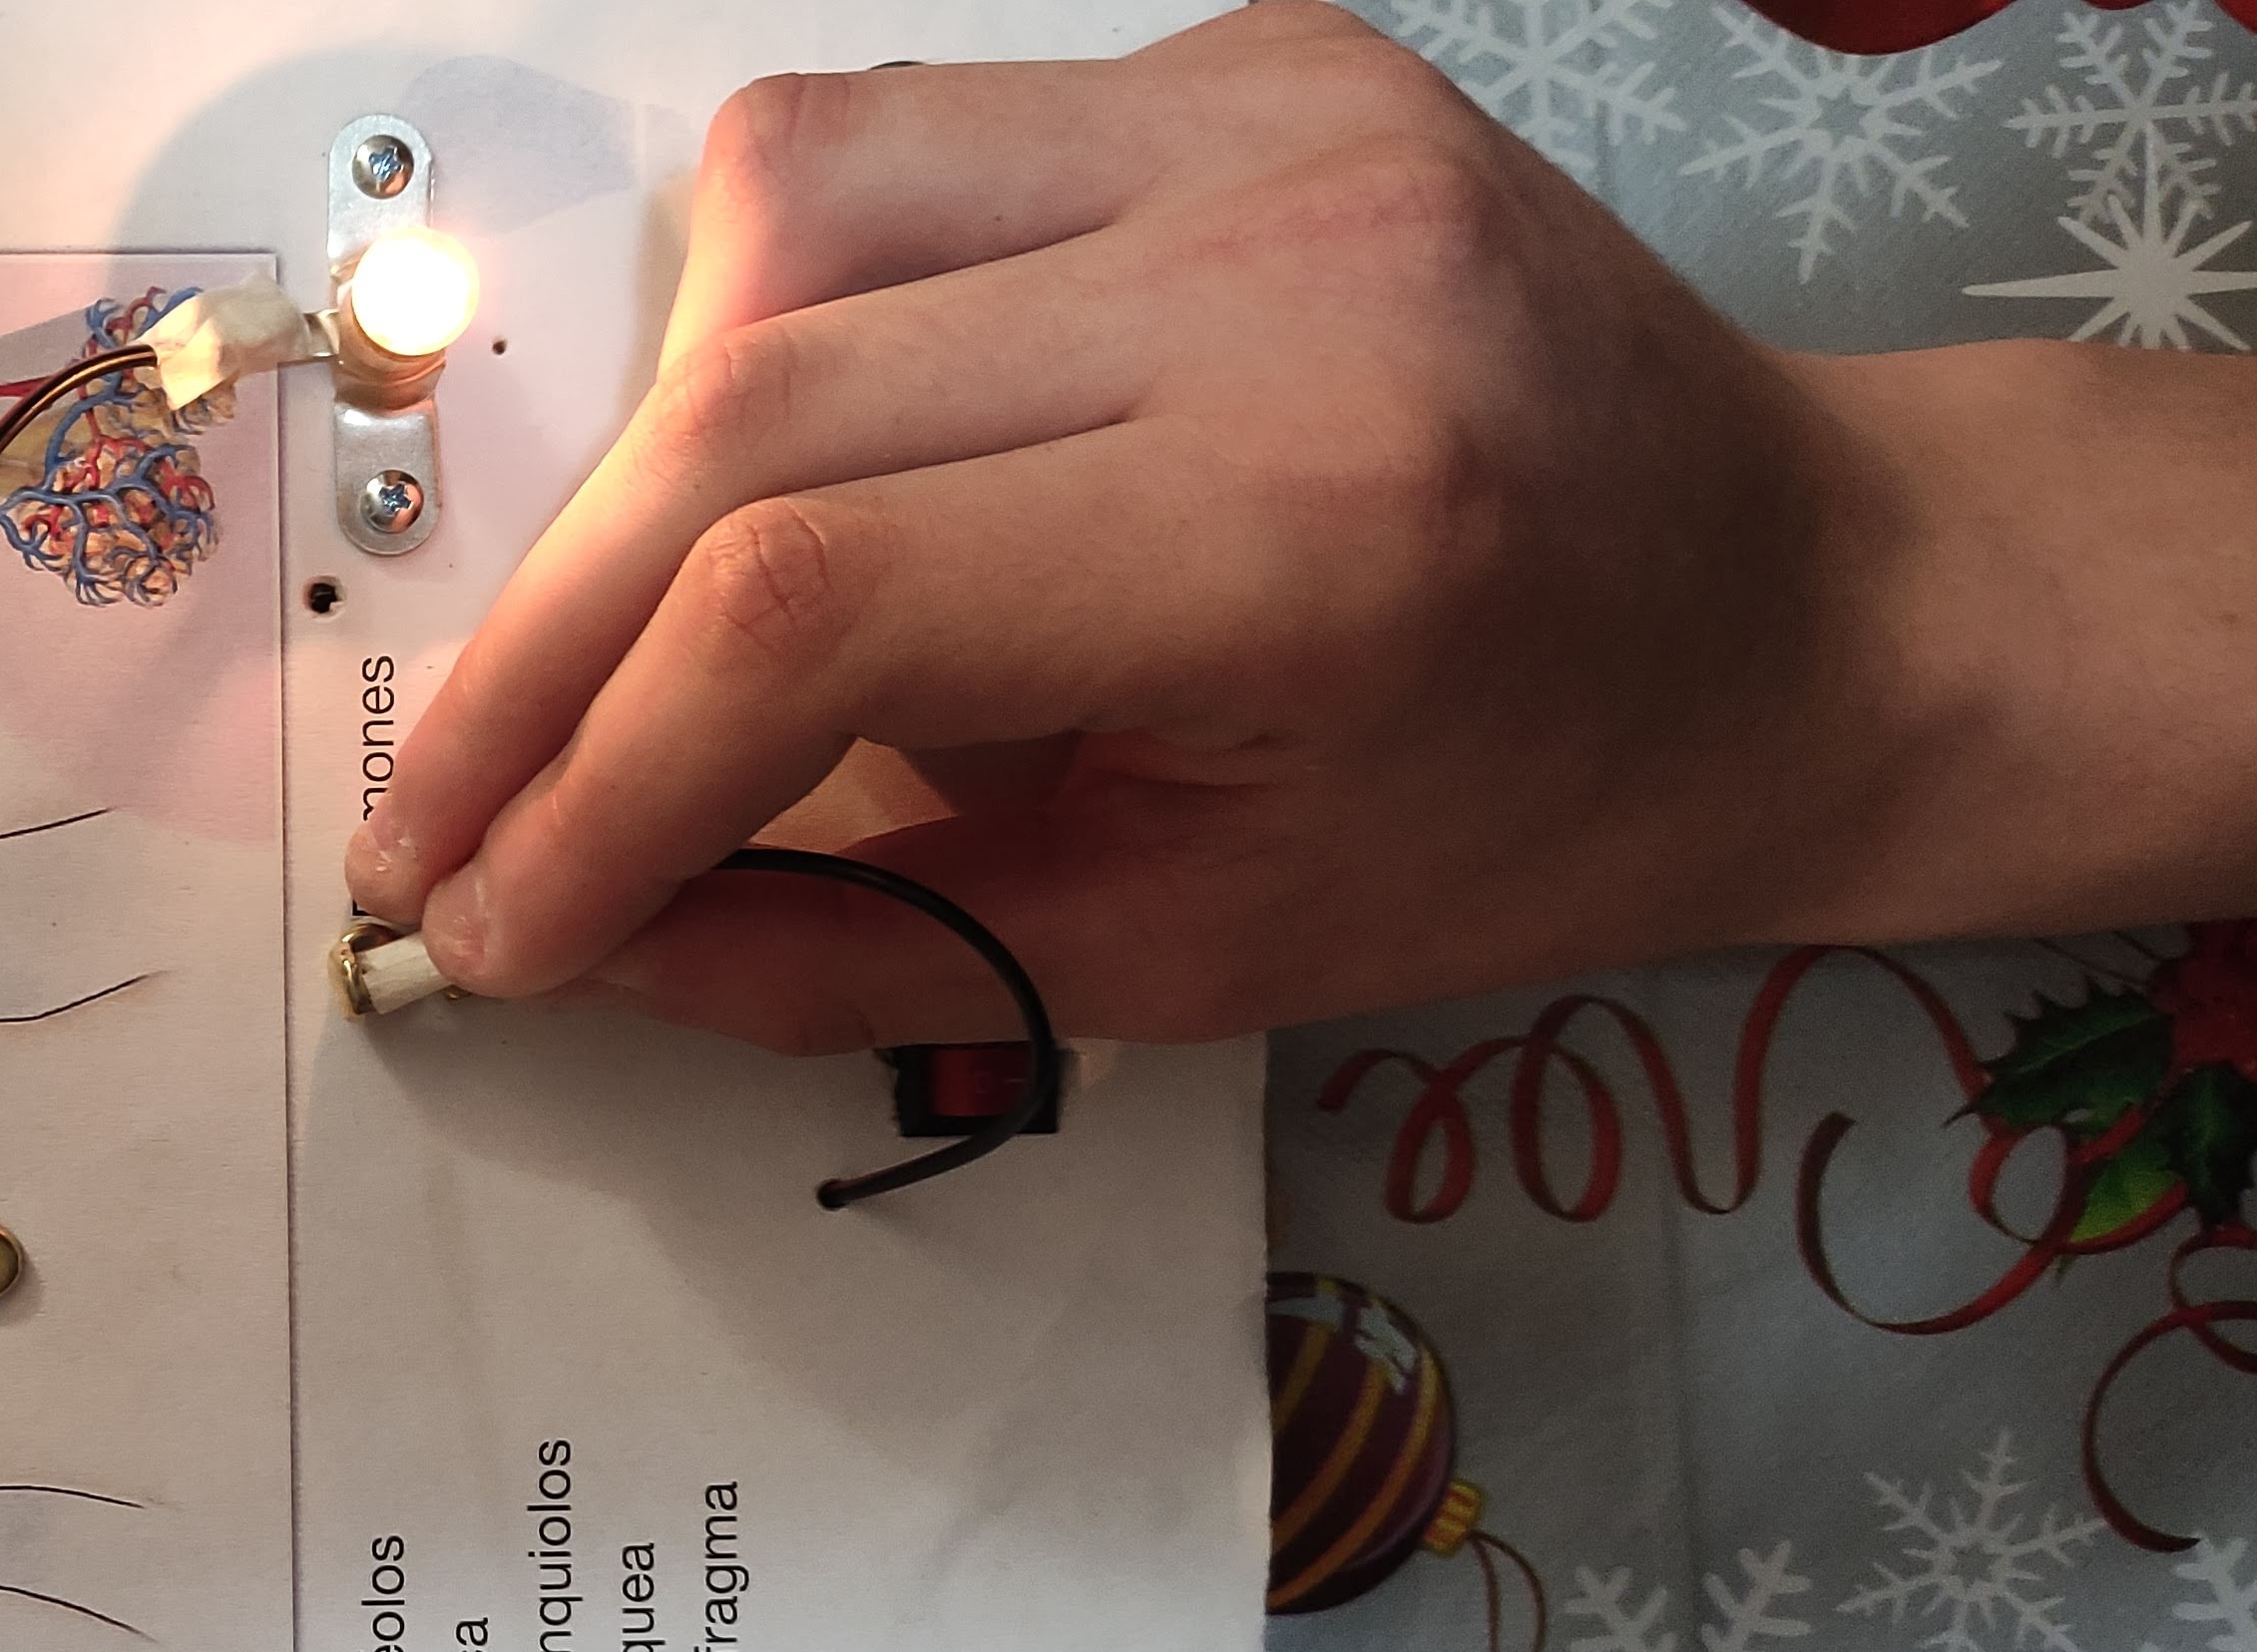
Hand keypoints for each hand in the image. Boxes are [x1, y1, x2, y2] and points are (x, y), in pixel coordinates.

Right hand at [344, 1, 2256, 1047]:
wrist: (1810, 602)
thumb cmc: (1532, 806)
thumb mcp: (1194, 956)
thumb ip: (849, 946)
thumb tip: (556, 931)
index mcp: (1315, 523)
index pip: (813, 604)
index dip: (592, 773)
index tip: (487, 915)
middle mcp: (1282, 266)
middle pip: (748, 411)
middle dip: (544, 648)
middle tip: (446, 813)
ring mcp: (1255, 121)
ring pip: (772, 215)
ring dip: (636, 451)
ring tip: (635, 630)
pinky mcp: (1232, 59)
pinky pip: (880, 145)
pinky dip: (770, 316)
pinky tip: (798, 458)